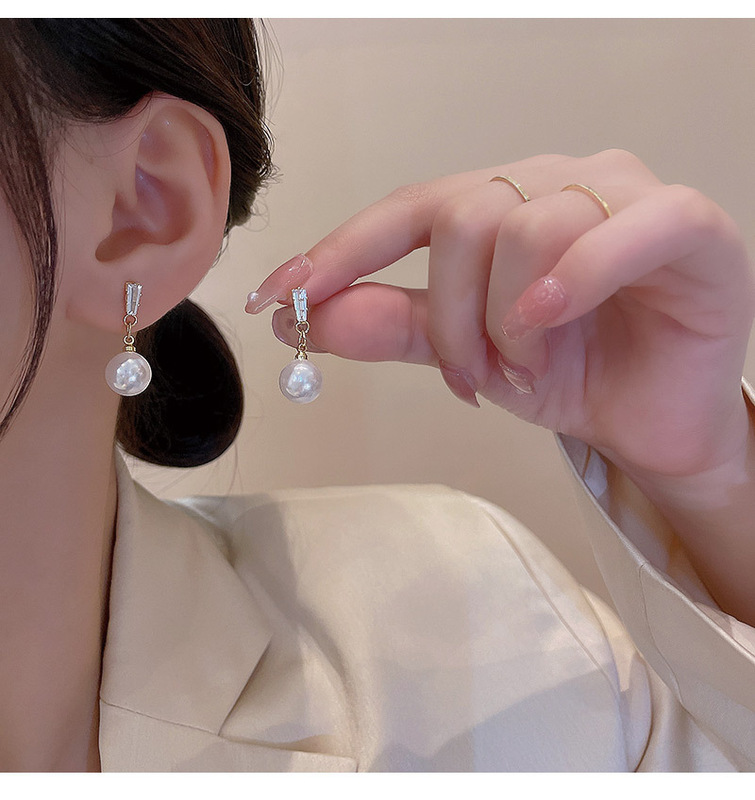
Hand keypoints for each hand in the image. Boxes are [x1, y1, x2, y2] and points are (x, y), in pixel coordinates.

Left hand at [247, 150, 754, 482]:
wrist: (654, 421)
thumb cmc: (568, 374)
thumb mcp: (468, 356)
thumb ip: (394, 328)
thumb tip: (308, 317)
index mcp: (500, 203)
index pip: (408, 208)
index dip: (342, 250)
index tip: (279, 295)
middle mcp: (554, 181)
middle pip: (465, 219)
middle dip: (452, 318)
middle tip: (472, 379)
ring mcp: (620, 192)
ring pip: (526, 228)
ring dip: (511, 323)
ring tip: (531, 369)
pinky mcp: (685, 222)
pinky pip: (617, 229)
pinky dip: (570, 280)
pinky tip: (549, 321)